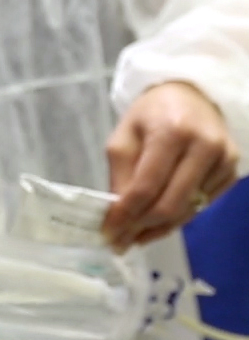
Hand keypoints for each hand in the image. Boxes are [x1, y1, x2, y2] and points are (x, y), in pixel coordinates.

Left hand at [103, 82, 239, 248]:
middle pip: (170, 204)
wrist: (192, 97)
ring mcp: (223, 161)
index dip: (125, 215)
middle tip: (119, 242)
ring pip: (187, 211)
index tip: (107, 233)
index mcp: (171, 132)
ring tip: (133, 237)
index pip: (146, 186)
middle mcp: (204, 147)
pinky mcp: (231, 173)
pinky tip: (156, 222)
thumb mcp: (124, 137)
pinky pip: (201, 206)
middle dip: (141, 228)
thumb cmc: (151, 115)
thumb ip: (120, 175)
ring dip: (158, 229)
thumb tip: (116, 215)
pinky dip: (176, 218)